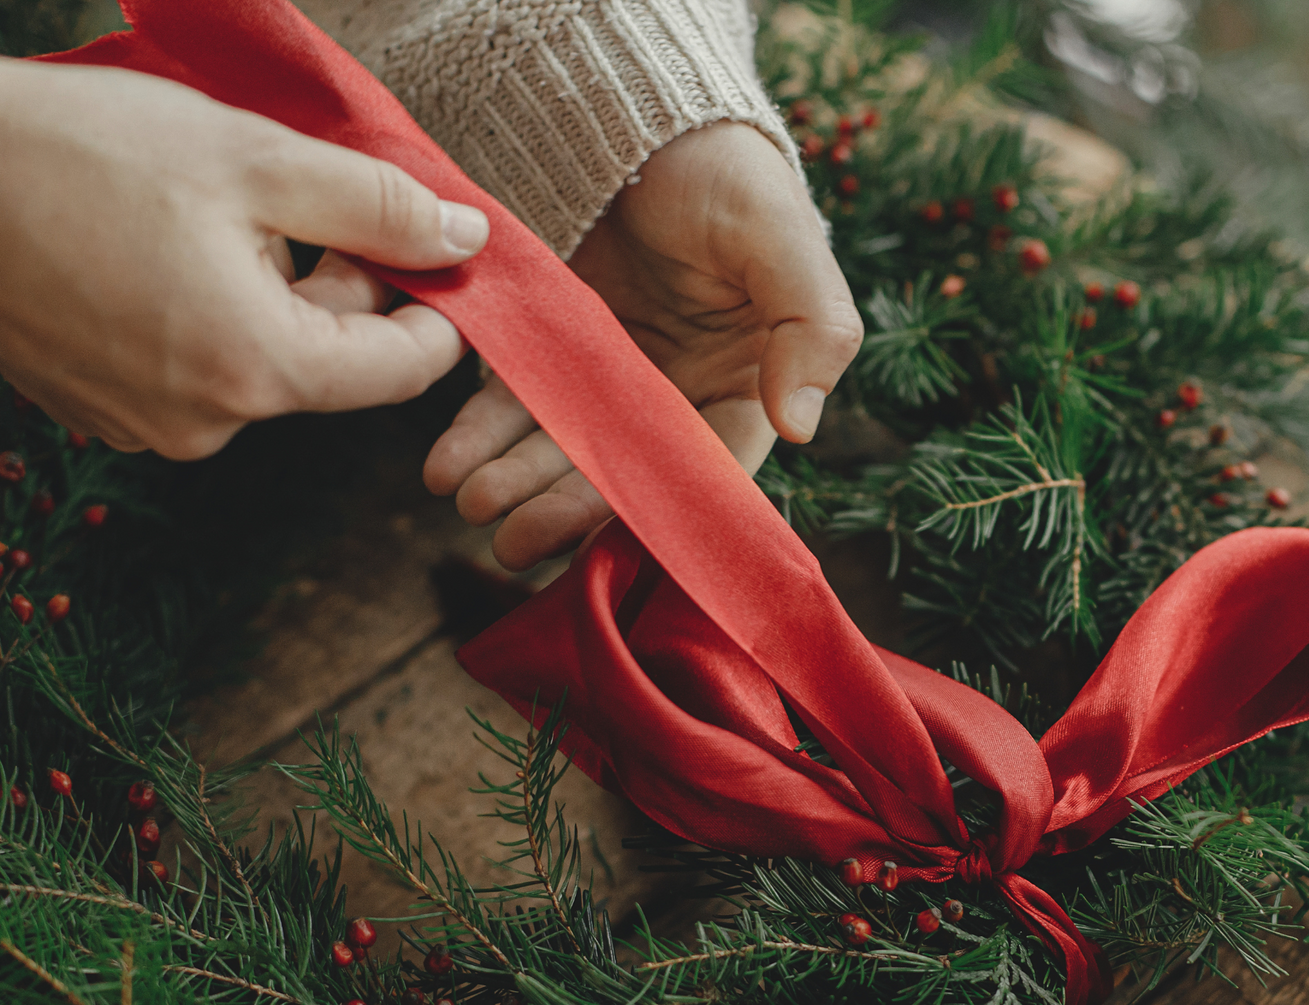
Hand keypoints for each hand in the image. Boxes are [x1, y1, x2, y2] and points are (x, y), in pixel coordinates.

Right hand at [0, 60, 490, 457]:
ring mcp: (154, 429)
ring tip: (212, 223)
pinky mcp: (110, 415)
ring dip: (274, 302)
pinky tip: (164, 257)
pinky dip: (213, 321)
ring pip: (266, 368)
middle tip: (314, 208)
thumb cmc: (76, 153)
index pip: (403, 372)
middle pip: (333, 369)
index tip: (436, 259)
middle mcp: (212, 425)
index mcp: (260, 370)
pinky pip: (202, 375)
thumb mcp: (252, 160)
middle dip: (345, 292)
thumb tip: (464, 240)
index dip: (436, 314)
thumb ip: (376, 206)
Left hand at [423, 121, 862, 570]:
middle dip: (563, 509)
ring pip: (558, 447)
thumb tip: (801, 424)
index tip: (612, 539)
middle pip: (619, 472)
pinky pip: (511, 400)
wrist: (638, 108)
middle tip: (510, 542)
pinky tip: (446, 458)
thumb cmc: (724, 171)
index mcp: (742, 388)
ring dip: (513, 482)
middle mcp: (672, 398)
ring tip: (467, 502)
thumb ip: (811, 324)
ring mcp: (604, 378)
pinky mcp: (548, 349)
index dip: (660, 511)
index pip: (705, 470)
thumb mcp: (780, 236)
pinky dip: (479, 433)